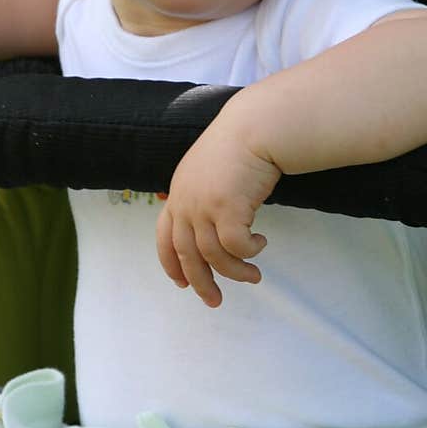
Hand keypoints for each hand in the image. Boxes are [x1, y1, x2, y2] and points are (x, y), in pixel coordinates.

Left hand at [156, 115, 280, 306]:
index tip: (182, 284)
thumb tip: (215, 223)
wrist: (256, 126)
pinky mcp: (227, 208)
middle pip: (186, 255)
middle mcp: (185, 202)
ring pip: (214, 255)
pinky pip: (237, 246)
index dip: (171, 264)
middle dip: (201, 283)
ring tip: (254, 276)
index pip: (165, 237)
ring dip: (235, 272)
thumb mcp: (209, 169)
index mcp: (178, 193)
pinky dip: (249, 252)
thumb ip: (203, 194)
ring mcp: (204, 205)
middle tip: (215, 301)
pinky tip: (261, 245)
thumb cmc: (241, 144)